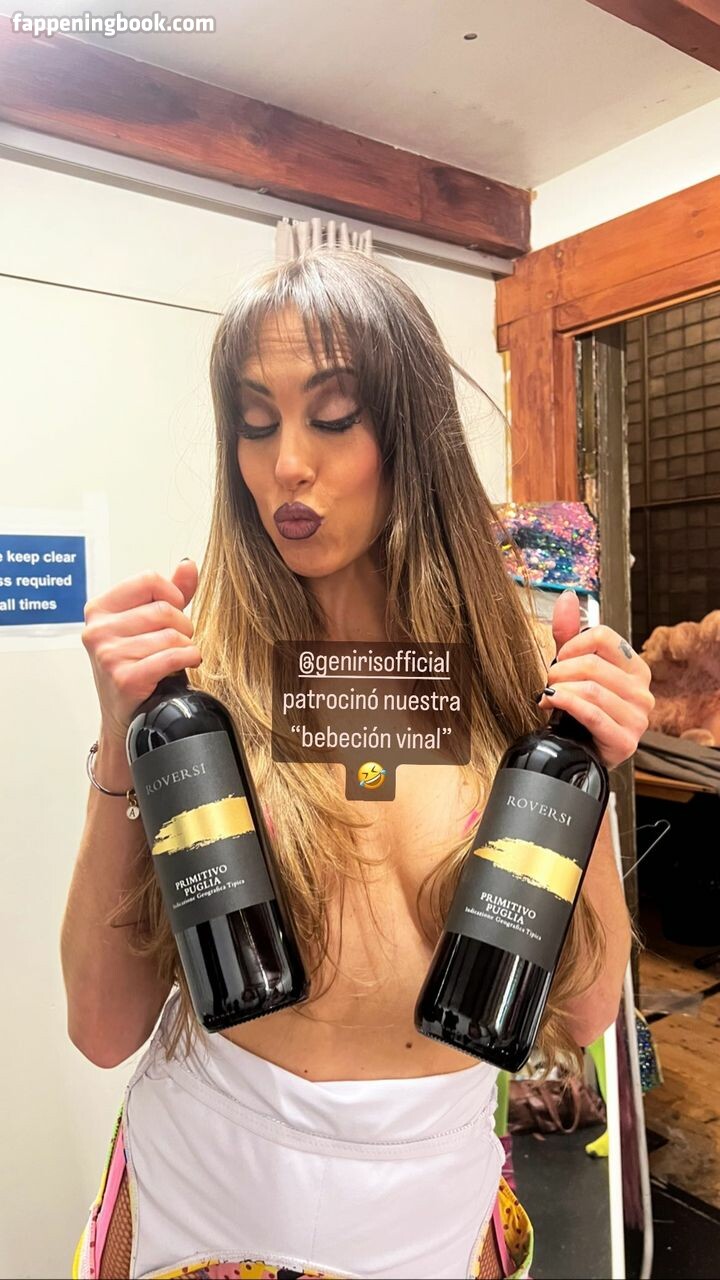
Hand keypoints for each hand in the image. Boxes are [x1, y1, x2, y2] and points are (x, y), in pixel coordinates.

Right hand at [82, 559, 200, 744]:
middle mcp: (98, 630)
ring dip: (186, 646)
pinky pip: (172, 657)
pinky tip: (187, 663)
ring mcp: (108, 654)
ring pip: (171, 635)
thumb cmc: (136, 664)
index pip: (148, 579)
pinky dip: (189, 658)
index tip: (175, 610)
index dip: (171, 594)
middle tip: (178, 640)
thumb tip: (187, 564)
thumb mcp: (149, 623)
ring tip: (178, 656)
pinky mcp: (124, 678)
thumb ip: (170, 592)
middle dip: (183, 626)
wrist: (124, 713)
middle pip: (164, 609)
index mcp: (100, 609)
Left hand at [536, 590, 654, 770]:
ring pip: (590, 689)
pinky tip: (551, 703)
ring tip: (548, 695)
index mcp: (636, 668)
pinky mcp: (625, 741)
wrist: (581, 752)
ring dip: (560, 690)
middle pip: (593, 664)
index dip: (573, 644)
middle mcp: (643, 692)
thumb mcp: (574, 667)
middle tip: (548, 681)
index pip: (604, 636)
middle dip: (560, 671)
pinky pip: (591, 714)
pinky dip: (566, 705)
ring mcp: (637, 718)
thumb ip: (569, 633)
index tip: (559, 658)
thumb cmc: (580, 709)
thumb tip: (567, 596)